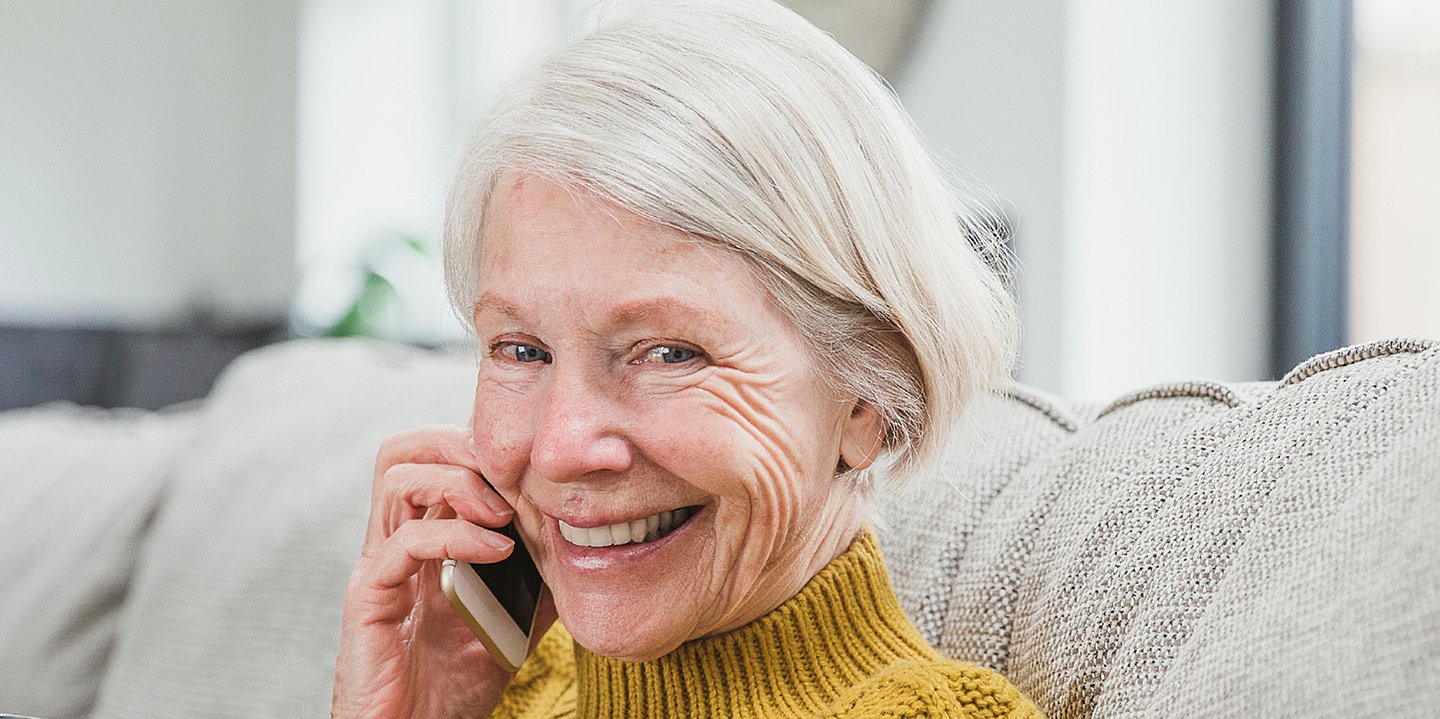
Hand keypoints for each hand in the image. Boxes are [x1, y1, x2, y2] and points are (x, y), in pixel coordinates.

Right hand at [332, 425, 555, 718]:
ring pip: (396, 478)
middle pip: (406, 450)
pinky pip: (402, 542)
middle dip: (461, 442)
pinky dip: (456, 534)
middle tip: (512, 471)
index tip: (535, 466)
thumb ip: (539, 574)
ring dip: (459, 479)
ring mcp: (380, 567)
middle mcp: (395, 542)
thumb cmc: (457, 684)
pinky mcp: (370, 600)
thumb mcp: (516, 617)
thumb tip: (586, 538)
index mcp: (426, 538)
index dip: (484, 446)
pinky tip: (497, 551)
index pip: (438, 456)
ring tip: (504, 511)